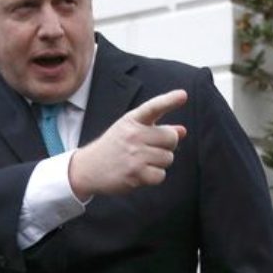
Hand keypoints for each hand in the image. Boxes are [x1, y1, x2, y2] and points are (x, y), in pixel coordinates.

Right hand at [69, 90, 187, 198]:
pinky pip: (161, 175)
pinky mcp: (135, 173)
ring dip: (160, 163)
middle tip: (152, 149)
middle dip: (167, 145)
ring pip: (168, 158)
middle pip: (171, 138)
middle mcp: (133, 135)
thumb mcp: (131, 131)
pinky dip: (154, 177)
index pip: (153, 107)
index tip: (183, 95)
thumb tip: (182, 131)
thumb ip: (157, 129)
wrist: (88, 168)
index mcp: (132, 120)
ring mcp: (134, 154)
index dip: (169, 100)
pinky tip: (140, 173)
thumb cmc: (115, 147)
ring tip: (142, 162)